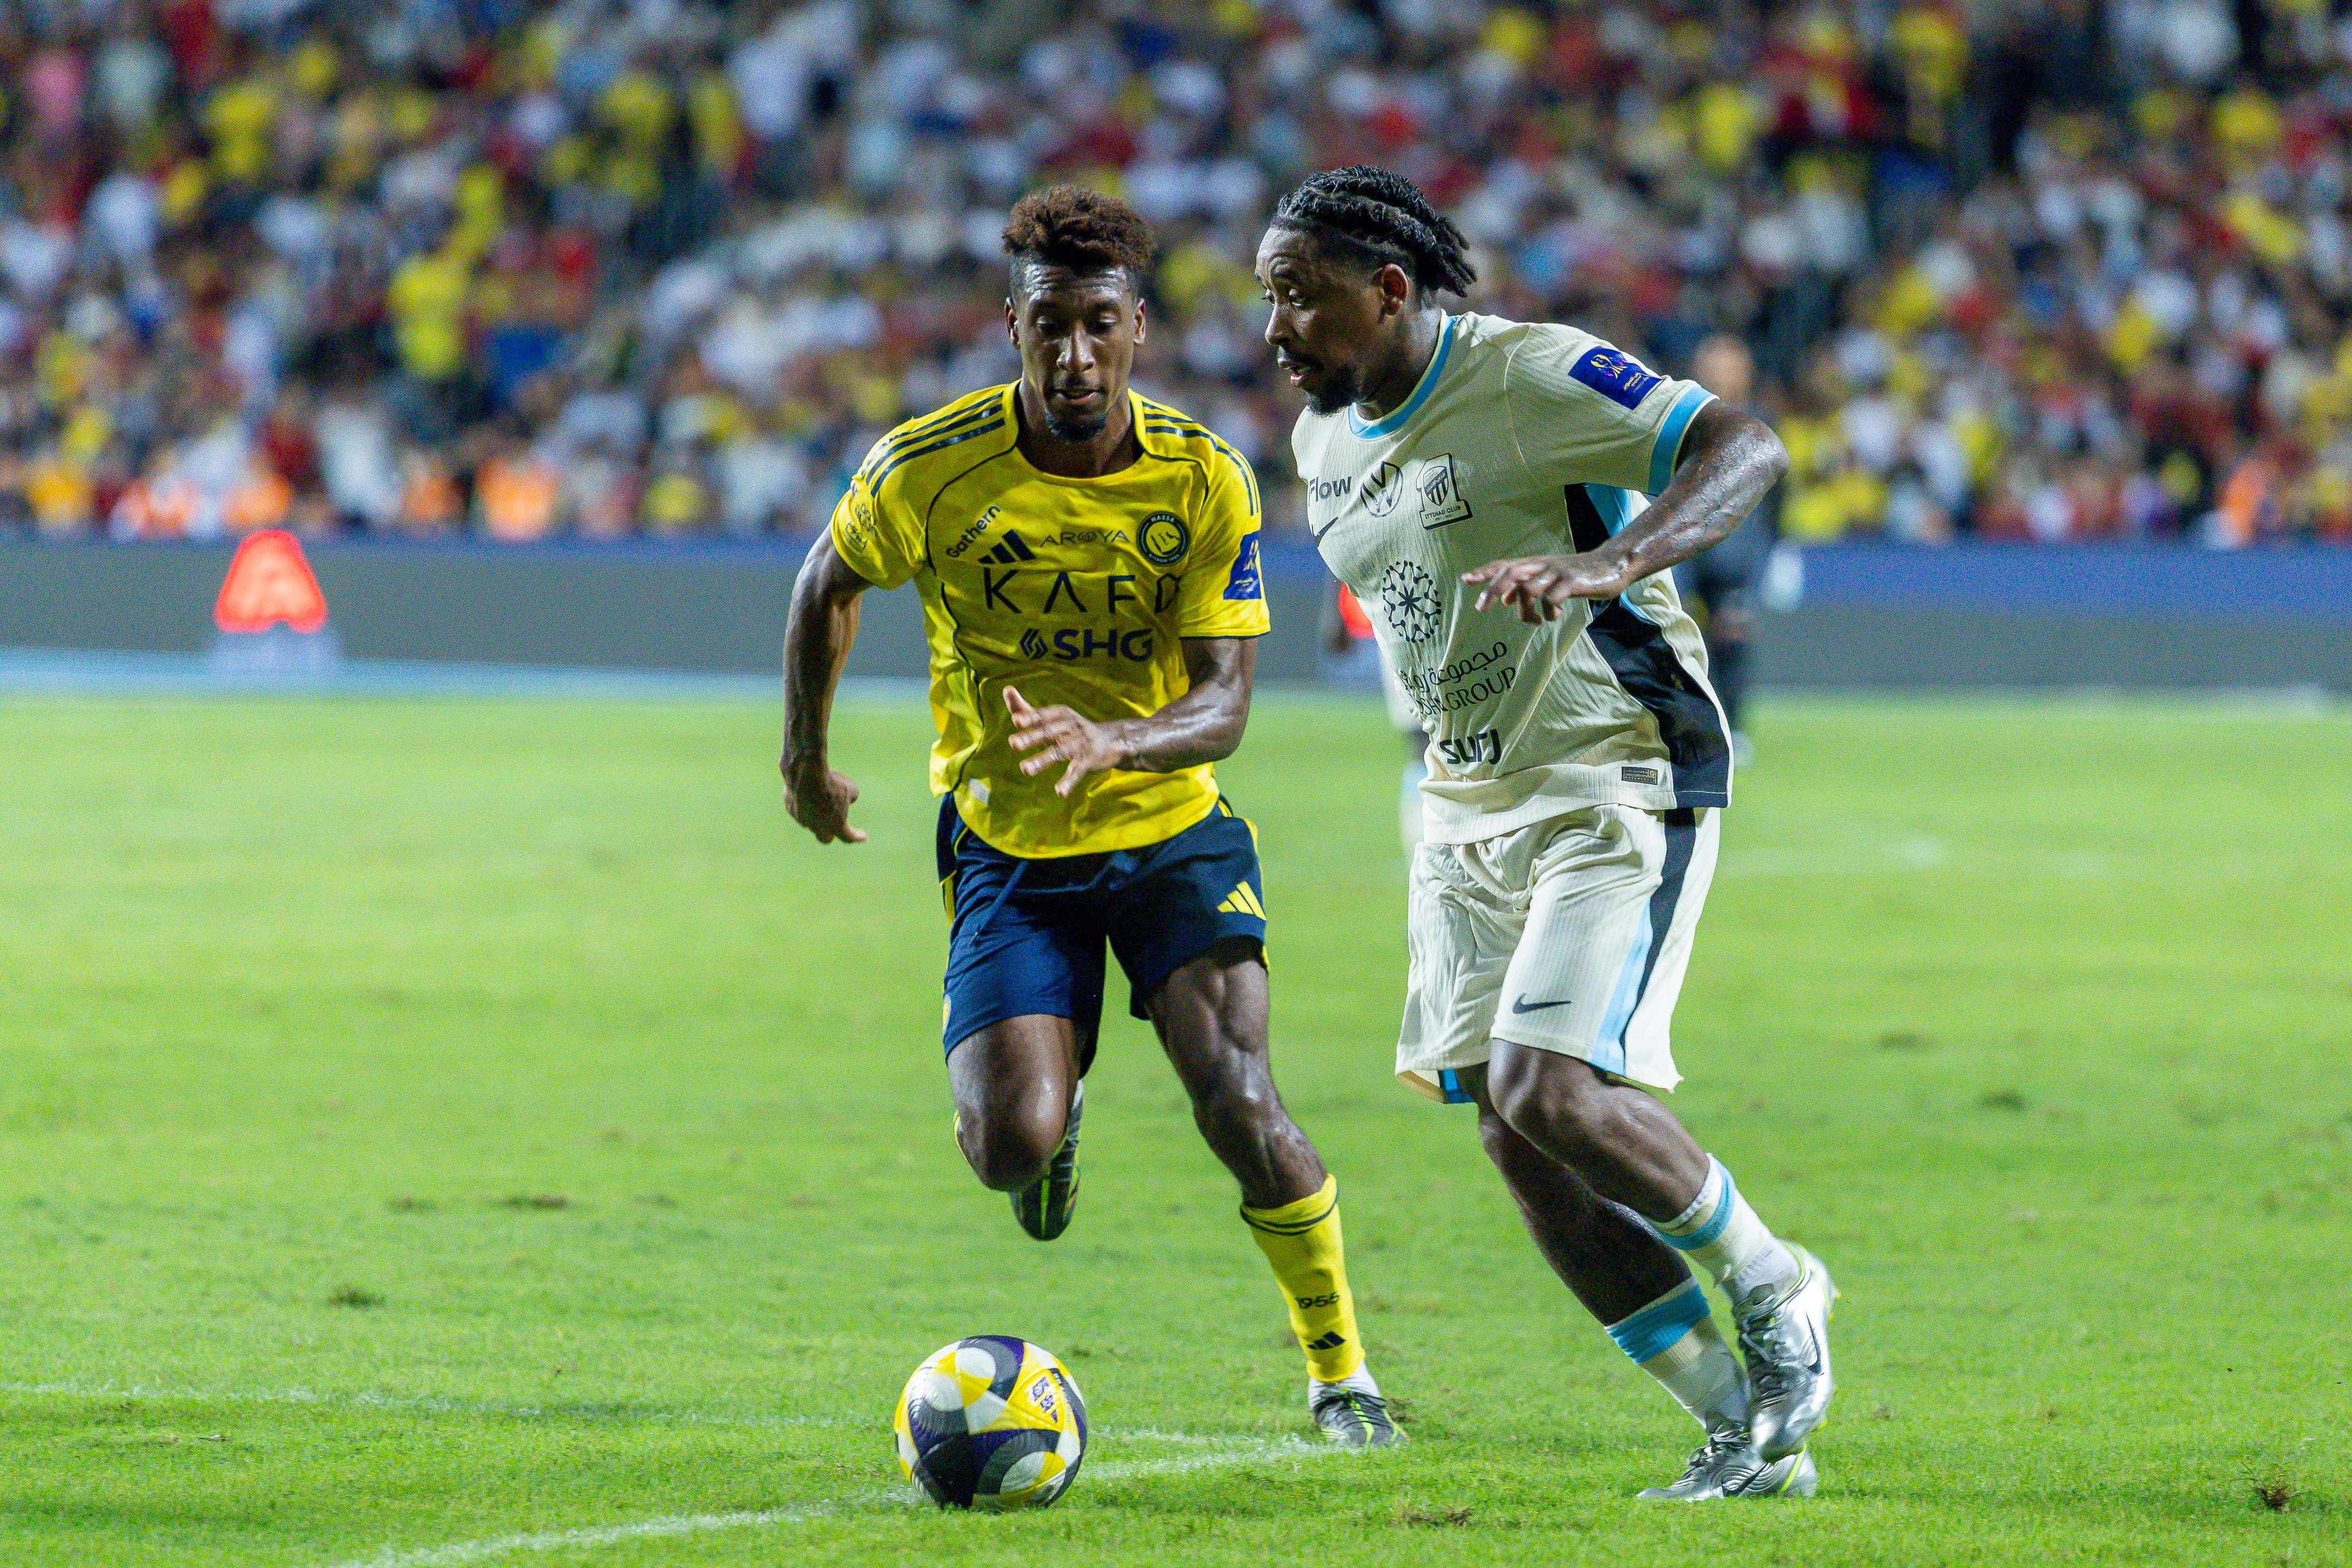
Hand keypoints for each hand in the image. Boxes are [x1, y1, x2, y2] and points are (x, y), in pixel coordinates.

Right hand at [780, 759, 866, 843]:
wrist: (806, 772)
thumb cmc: (832, 781)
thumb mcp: (851, 788)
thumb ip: (850, 798)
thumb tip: (844, 799)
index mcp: (835, 825)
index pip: (848, 837)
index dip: (856, 836)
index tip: (863, 836)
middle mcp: (816, 826)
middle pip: (825, 838)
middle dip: (831, 833)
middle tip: (836, 826)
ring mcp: (801, 818)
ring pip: (810, 822)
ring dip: (816, 815)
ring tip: (820, 797)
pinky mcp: (789, 808)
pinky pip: (799, 809)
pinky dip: (804, 804)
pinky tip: (806, 791)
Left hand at [1005, 686, 1125, 796]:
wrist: (1111, 741)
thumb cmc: (1073, 730)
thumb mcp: (1052, 718)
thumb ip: (1027, 709)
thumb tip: (1006, 689)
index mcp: (1061, 715)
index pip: (1043, 715)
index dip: (1030, 717)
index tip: (1015, 720)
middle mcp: (1071, 726)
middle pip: (1049, 732)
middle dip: (1031, 737)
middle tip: (1013, 743)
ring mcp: (1081, 744)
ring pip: (1060, 752)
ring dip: (1042, 760)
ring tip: (1024, 769)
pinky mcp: (1089, 760)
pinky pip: (1077, 771)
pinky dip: (1068, 781)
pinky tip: (1059, 792)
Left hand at [1463, 552, 1629, 622]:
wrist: (1611, 565)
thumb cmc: (1576, 575)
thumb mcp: (1548, 579)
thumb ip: (1526, 587)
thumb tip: (1504, 601)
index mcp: (1535, 564)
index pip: (1505, 565)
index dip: (1486, 571)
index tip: (1466, 579)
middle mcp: (1543, 565)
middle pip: (1510, 574)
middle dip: (1492, 590)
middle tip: (1480, 608)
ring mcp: (1557, 573)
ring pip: (1529, 589)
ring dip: (1525, 611)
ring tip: (1534, 621)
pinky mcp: (1572, 582)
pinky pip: (1551, 599)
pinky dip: (1548, 612)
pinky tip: (1554, 617)